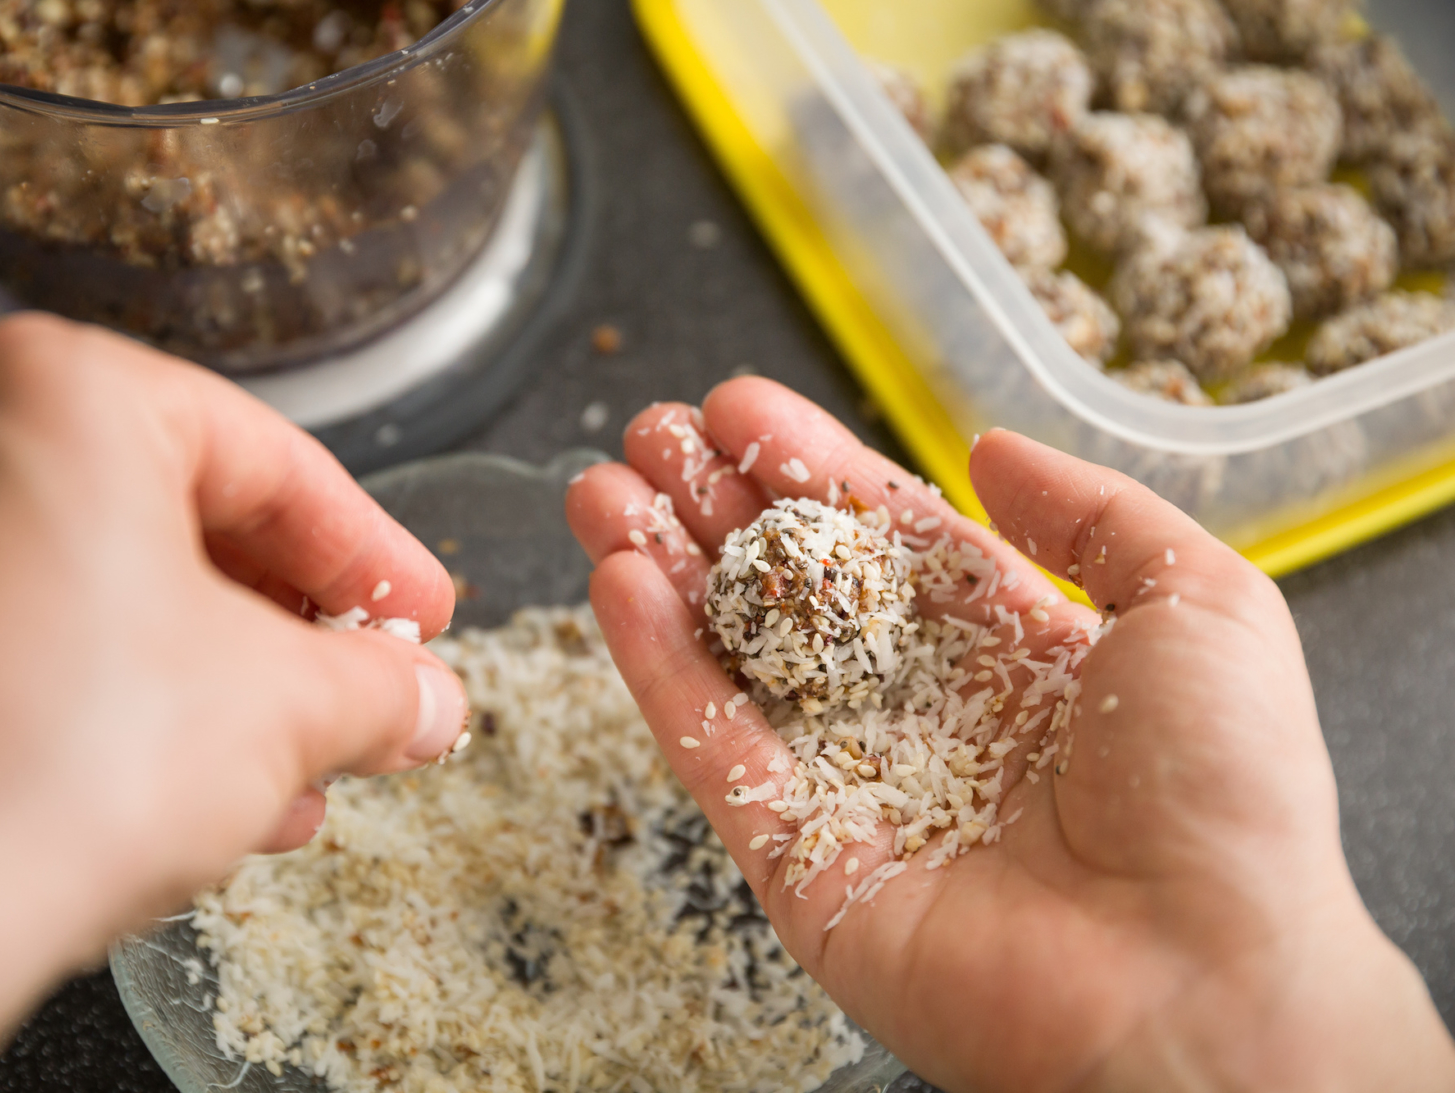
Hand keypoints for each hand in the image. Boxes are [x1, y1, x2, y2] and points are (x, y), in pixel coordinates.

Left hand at [0, 314, 465, 1092]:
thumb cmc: (54, 762)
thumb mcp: (285, 707)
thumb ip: (379, 689)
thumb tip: (419, 698)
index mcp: (67, 396)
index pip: (276, 463)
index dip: (375, 556)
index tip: (422, 615)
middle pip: (190, 526)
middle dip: (296, 634)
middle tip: (370, 691)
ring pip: (114, 598)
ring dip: (225, 687)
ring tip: (300, 769)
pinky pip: (37, 654)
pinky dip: (131, 710)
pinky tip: (201, 797)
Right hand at [566, 377, 1454, 1092]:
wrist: (1198, 983)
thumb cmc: (1224, 793)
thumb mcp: (1202, 602)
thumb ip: (1093, 513)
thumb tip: (988, 450)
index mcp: (1009, 647)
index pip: (879, 535)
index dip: (806, 467)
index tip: (738, 407)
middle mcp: (919, 708)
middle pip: (790, 586)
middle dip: (715, 504)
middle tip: (648, 433)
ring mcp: (849, 784)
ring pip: (731, 656)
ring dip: (661, 569)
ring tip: (600, 487)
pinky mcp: (794, 857)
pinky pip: (711, 747)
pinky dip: (657, 668)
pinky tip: (617, 580)